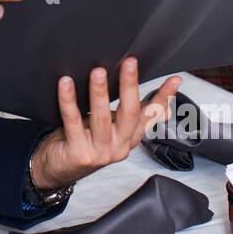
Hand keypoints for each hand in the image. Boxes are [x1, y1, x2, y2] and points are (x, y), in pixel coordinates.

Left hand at [30, 58, 181, 190]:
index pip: (151, 116)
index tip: (175, 80)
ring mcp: (100, 152)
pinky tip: (66, 84)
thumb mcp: (112, 128)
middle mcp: (119, 146)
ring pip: (102, 118)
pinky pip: (73, 121)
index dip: (164, 98)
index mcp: (129, 138)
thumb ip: (134, 116)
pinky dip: (69, 101)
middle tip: (129, 63)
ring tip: (98, 72)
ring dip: (100, 92)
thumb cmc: (83, 142)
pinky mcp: (79, 153)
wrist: (57, 170)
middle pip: (129, 114)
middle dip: (130, 86)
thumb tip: (166, 110)